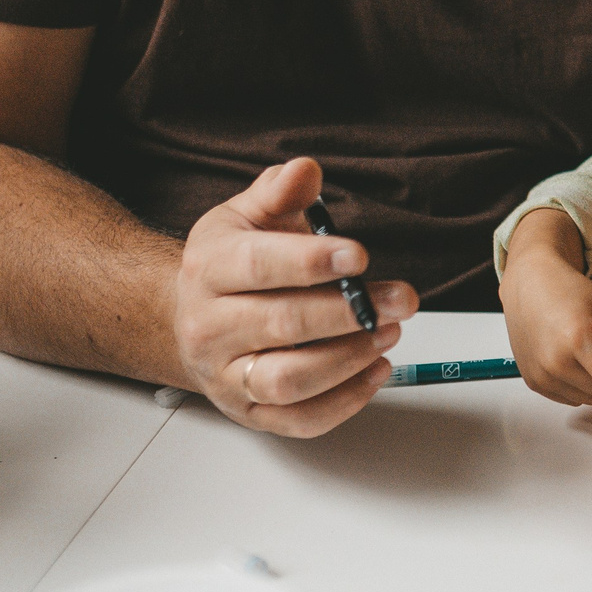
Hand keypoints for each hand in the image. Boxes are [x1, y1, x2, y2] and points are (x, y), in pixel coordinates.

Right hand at [172, 157, 418, 437]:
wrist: (191, 316)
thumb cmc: (230, 263)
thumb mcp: (247, 214)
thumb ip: (279, 191)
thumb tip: (306, 170)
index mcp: (209, 269)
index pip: (258, 266)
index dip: (312, 261)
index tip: (360, 256)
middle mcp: (211, 326)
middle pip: (281, 324)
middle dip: (349, 312)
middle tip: (400, 299)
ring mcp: (227, 375)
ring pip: (288, 380)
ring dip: (349, 359)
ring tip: (389, 333)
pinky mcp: (248, 412)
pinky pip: (298, 420)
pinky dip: (344, 402)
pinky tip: (375, 370)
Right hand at [500, 210, 591, 434]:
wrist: (530, 286)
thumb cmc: (571, 292)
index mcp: (581, 339)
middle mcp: (558, 360)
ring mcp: (543, 374)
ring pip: (588, 396)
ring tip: (585, 349)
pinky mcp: (533, 382)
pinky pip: (569, 397)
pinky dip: (577, 384)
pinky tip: (570, 357)